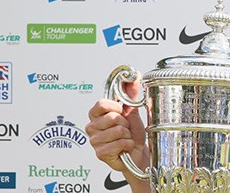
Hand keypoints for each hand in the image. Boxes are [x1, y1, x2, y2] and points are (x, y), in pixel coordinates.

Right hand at [85, 76, 149, 191]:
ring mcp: (94, 140)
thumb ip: (130, 93)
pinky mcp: (100, 153)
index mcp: (96, 114)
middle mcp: (92, 126)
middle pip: (112, 117)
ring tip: (125, 138)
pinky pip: (119, 143)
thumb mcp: (132, 110)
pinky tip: (124, 147)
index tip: (121, 112)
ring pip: (118, 130)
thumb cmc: (132, 132)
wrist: (137, 152)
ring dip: (127, 135)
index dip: (115, 107)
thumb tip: (134, 76)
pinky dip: (127, 144)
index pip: (101, 104)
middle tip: (125, 128)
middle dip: (125, 123)